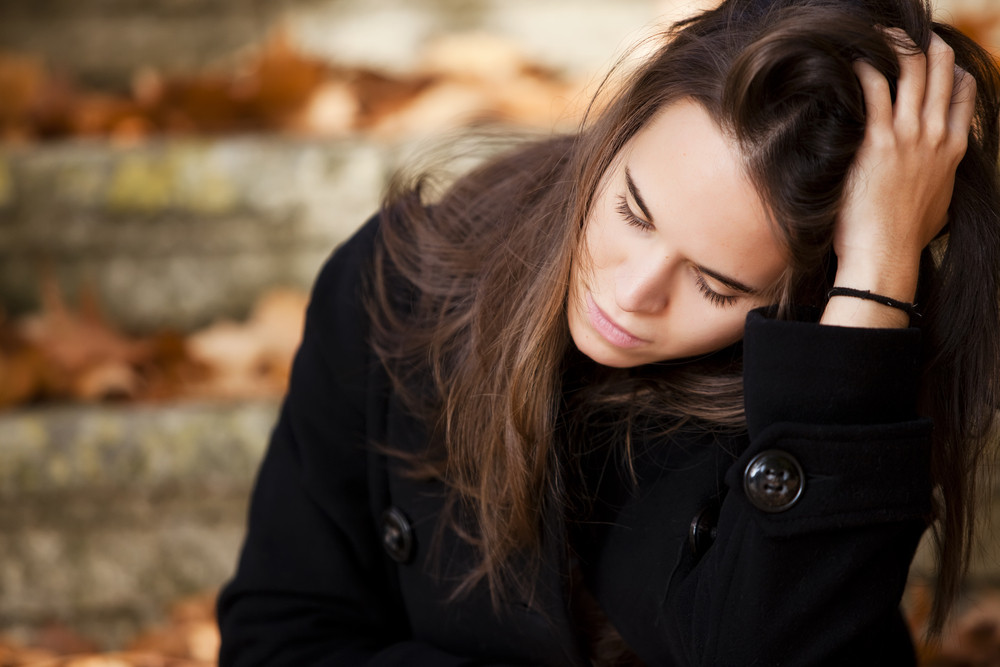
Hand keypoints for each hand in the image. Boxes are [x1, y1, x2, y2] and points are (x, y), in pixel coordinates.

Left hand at [823, 30, 975, 327]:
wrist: (886, 256)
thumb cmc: (902, 240)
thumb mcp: (937, 206)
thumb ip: (939, 182)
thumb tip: (935, 180)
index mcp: (953, 150)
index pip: (962, 94)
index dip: (949, 69)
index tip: (934, 57)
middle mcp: (935, 137)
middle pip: (940, 73)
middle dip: (925, 46)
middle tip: (904, 35)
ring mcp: (908, 137)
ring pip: (912, 71)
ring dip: (895, 46)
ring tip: (877, 36)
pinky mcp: (878, 142)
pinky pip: (873, 89)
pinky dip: (864, 68)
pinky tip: (852, 60)